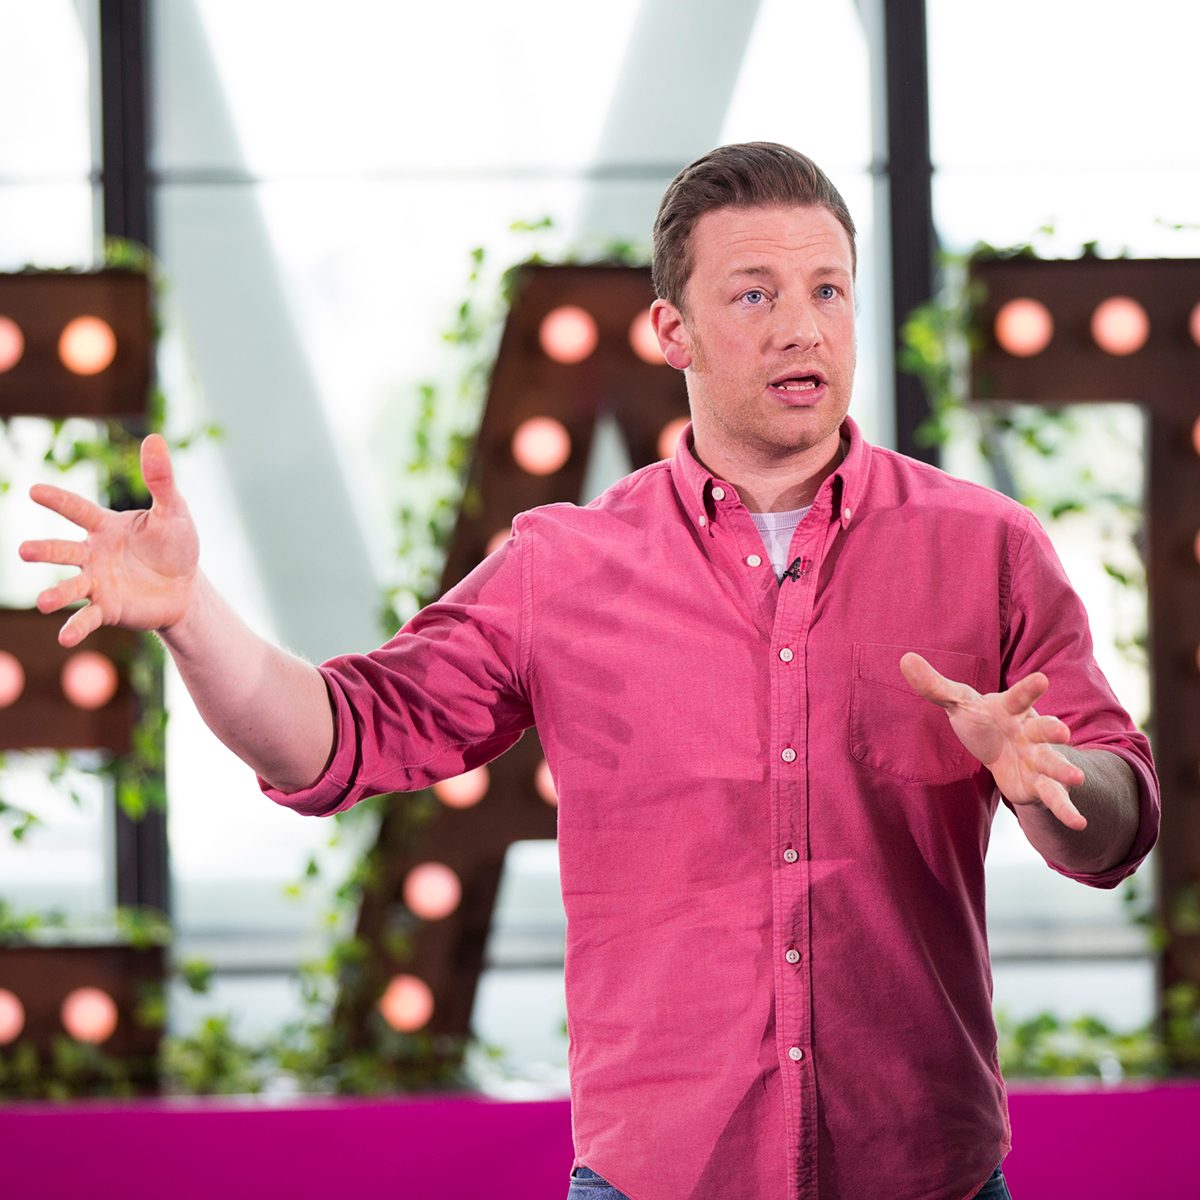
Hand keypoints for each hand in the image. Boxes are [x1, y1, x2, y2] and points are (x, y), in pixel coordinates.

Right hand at [19, 434, 199, 646]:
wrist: (185, 587)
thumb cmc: (175, 545)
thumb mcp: (174, 511)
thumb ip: (161, 479)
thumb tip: (154, 438)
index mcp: (106, 527)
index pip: (78, 510)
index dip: (58, 501)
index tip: (35, 491)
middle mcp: (94, 554)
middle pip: (63, 550)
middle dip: (44, 550)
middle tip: (23, 551)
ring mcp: (98, 583)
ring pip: (70, 586)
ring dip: (55, 593)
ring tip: (42, 602)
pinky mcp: (107, 608)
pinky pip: (87, 618)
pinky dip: (75, 627)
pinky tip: (63, 638)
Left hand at [899, 651, 1087, 829]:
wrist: (1003, 751)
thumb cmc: (983, 721)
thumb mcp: (959, 703)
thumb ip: (935, 686)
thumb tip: (905, 658)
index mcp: (1012, 709)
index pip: (1019, 696)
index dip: (1028, 689)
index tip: (1042, 679)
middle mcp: (1031, 732)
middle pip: (1044, 729)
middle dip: (1053, 730)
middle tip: (1062, 732)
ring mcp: (1039, 759)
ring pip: (1053, 763)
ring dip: (1064, 770)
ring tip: (1076, 778)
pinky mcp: (1040, 785)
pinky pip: (1055, 798)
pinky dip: (1066, 810)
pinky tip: (1079, 823)